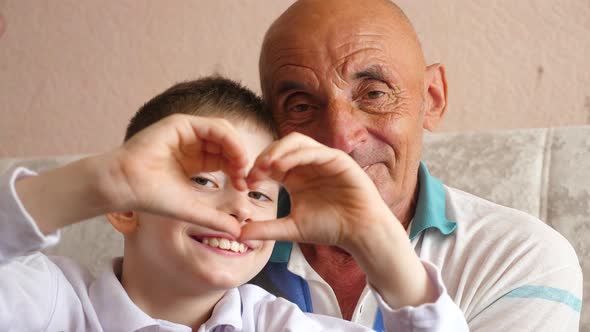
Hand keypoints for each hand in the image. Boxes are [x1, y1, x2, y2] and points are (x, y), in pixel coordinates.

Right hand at [109, 114, 248, 234]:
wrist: (125, 186)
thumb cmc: (152, 198)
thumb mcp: (193, 209)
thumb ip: (215, 218)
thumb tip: (238, 232)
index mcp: (194, 160)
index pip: (225, 158)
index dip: (238, 171)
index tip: (244, 189)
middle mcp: (191, 143)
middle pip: (227, 144)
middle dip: (240, 160)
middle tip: (245, 179)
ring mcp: (186, 132)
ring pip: (224, 133)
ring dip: (238, 149)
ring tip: (241, 169)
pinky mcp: (180, 123)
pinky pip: (214, 127)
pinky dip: (229, 140)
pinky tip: (235, 157)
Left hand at [241, 132, 400, 250]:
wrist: (359, 232)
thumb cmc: (329, 228)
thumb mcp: (291, 228)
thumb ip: (266, 229)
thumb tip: (238, 234)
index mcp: (294, 176)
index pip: (271, 162)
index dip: (256, 169)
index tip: (244, 184)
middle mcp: (306, 164)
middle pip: (280, 147)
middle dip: (264, 156)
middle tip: (251, 172)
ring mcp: (322, 158)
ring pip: (296, 142)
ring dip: (278, 150)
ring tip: (265, 165)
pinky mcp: (337, 159)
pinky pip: (314, 151)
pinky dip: (296, 155)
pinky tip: (283, 165)